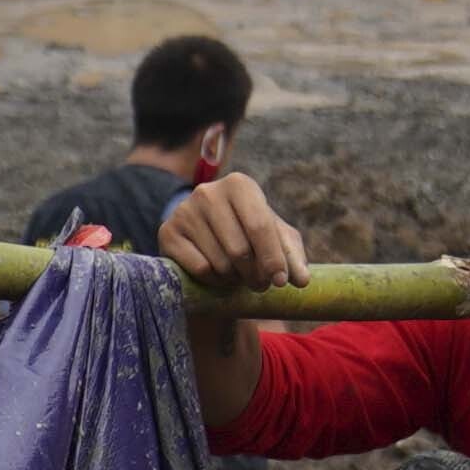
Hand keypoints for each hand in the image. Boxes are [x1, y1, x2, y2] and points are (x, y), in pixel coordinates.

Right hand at [158, 169, 304, 290]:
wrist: (208, 240)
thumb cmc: (250, 237)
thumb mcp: (276, 240)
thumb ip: (292, 256)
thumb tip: (301, 279)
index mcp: (239, 185)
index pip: (260, 226)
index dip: (273, 258)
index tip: (282, 282)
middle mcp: (208, 192)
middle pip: (239, 249)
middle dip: (254, 274)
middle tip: (260, 283)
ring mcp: (184, 211)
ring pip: (219, 262)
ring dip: (234, 278)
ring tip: (237, 274)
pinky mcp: (168, 232)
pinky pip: (199, 269)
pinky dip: (213, 280)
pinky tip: (217, 274)